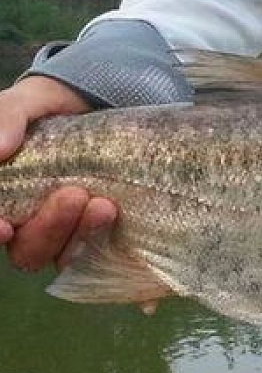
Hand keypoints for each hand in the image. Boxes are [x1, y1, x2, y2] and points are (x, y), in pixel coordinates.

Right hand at [0, 76, 117, 270]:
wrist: (110, 103)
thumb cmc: (58, 107)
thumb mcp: (31, 102)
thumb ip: (8, 117)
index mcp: (11, 202)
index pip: (1, 229)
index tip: (4, 224)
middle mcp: (41, 227)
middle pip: (32, 251)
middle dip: (51, 227)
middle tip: (76, 194)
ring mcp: (78, 237)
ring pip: (71, 259)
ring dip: (86, 238)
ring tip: (107, 205)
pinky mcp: (115, 241)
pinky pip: (116, 268)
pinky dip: (123, 270)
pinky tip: (137, 268)